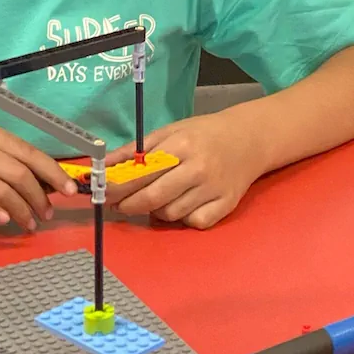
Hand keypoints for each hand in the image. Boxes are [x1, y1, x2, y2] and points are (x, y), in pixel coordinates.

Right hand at [0, 123, 77, 227]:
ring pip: (6, 191)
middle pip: (22, 173)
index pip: (31, 153)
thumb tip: (43, 185)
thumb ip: (5, 165)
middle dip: (40, 197)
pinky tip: (5, 221)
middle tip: (48, 213)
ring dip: (23, 211)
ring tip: (30, 224)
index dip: (54, 173)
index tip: (69, 190)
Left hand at [106, 111, 260, 228]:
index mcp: (182, 146)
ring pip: (171, 215)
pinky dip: (184, 219)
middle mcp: (199, 169)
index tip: (104, 194)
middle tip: (120, 205)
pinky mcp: (226, 204)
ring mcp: (214, 189)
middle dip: (130, 206)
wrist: (249, 138)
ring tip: (158, 198)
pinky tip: (183, 204)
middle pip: (153, 199)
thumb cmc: (205, 133)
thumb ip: (136, 149)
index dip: (118, 188)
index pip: (142, 174)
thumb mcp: (170, 131)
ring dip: (157, 211)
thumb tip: (104, 165)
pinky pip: (194, 223)